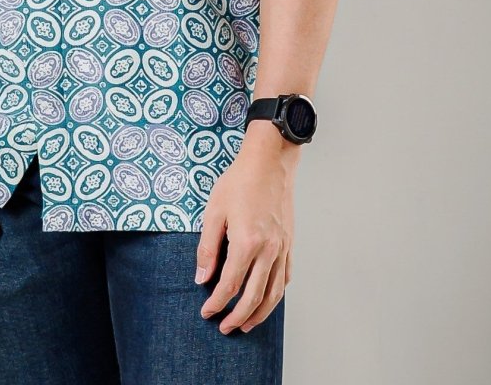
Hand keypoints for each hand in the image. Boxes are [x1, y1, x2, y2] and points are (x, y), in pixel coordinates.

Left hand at [195, 126, 296, 332]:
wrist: (269, 163)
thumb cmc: (238, 182)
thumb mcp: (214, 211)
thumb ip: (207, 247)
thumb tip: (201, 277)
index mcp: (246, 243)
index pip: (230, 285)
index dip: (217, 302)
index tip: (206, 312)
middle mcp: (268, 251)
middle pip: (254, 297)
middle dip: (237, 317)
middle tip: (224, 328)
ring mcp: (281, 249)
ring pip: (273, 294)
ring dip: (259, 314)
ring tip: (246, 325)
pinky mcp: (289, 244)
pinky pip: (285, 278)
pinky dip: (276, 295)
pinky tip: (267, 301)